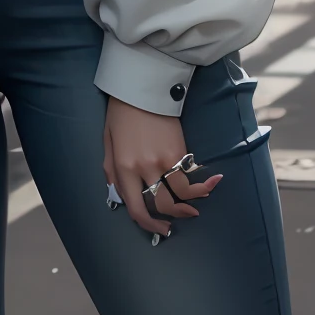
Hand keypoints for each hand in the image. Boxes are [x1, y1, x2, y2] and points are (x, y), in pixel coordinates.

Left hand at [103, 95, 220, 238]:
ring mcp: (164, 159)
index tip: (158, 228)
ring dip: (190, 205)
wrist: (141, 85)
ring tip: (194, 209)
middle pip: (162, 205)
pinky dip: (199, 184)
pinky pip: (190, 175)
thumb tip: (119, 195)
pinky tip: (207, 185)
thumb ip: (111, 171)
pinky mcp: (179, 148)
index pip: (136, 208)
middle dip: (171, 219)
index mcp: (124, 168)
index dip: (148, 224)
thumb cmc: (121, 113)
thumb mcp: (108, 142)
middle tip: (174, 224)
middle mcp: (145, 168)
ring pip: (181, 194)